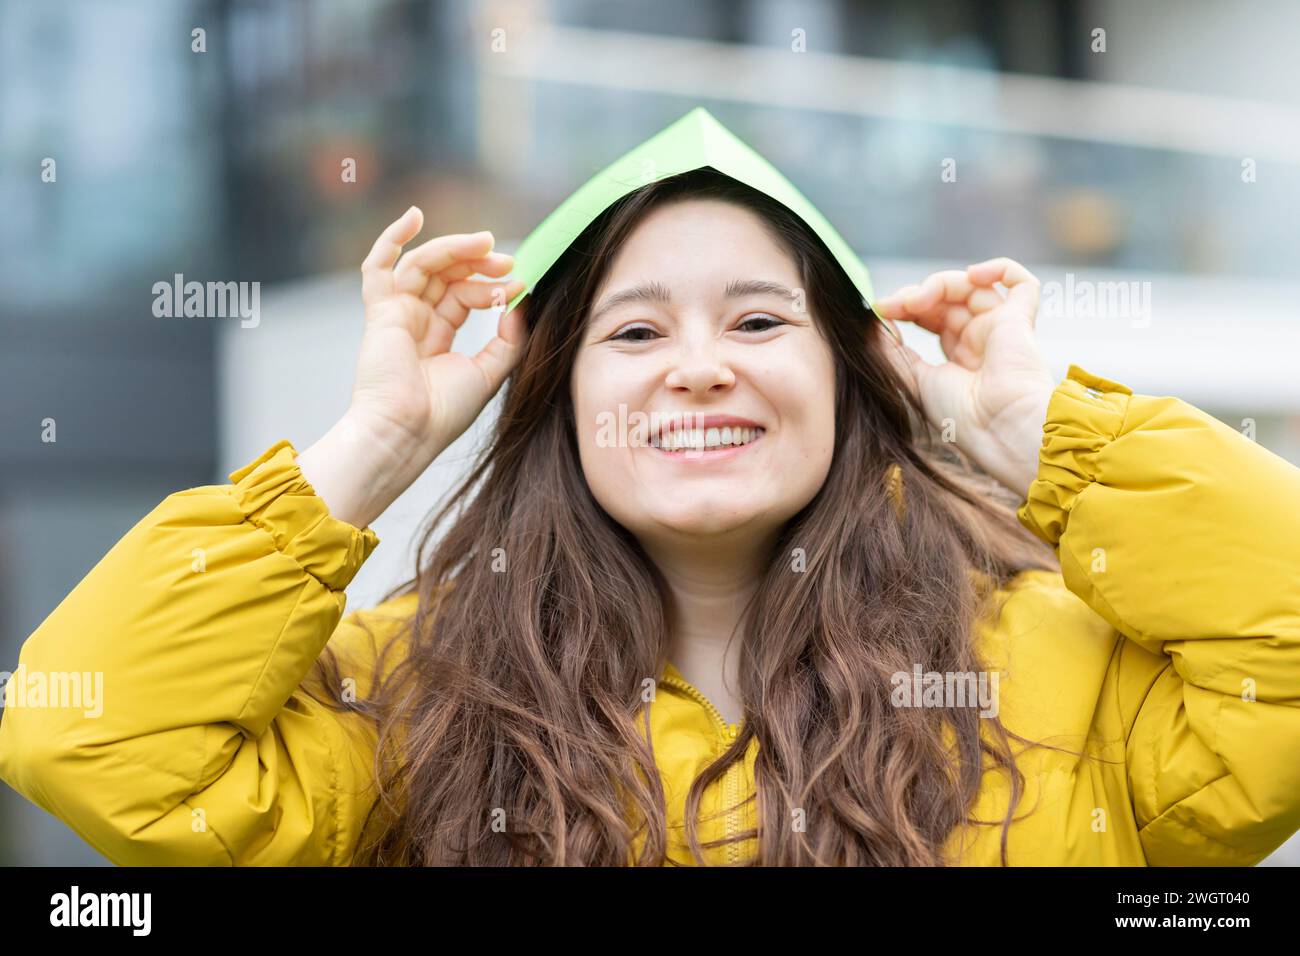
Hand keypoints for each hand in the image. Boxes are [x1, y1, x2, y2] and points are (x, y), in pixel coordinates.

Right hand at [298, 207, 527, 529]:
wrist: (407, 432)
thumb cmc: (443, 414)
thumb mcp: (490, 373)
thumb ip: (509, 339)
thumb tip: (519, 302)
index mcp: (438, 338)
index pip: (466, 296)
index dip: (493, 286)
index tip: (520, 283)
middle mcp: (416, 322)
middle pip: (447, 276)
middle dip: (477, 263)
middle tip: (506, 259)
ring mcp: (396, 314)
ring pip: (425, 265)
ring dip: (454, 249)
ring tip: (484, 244)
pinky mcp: (380, 312)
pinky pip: (379, 267)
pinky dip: (392, 239)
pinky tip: (414, 216)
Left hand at [871, 257, 1056, 500]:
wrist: (997, 430)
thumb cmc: (960, 417)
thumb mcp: (912, 380)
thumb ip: (891, 350)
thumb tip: (873, 322)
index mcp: (959, 358)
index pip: (931, 316)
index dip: (905, 307)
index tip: (879, 310)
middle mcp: (981, 340)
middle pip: (948, 299)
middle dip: (917, 295)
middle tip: (893, 304)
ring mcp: (1001, 328)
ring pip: (972, 286)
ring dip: (940, 283)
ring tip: (918, 299)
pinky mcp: (1021, 320)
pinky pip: (1021, 283)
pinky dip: (999, 269)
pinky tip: (972, 274)